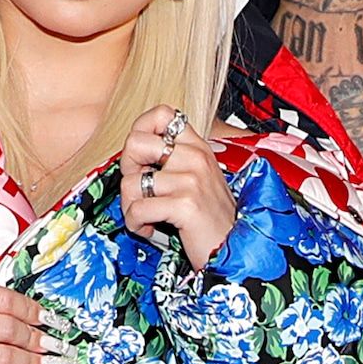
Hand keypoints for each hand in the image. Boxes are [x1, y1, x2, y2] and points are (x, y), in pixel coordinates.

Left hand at [120, 105, 235, 270]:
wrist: (236, 250)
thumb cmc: (211, 219)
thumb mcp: (197, 179)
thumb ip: (172, 161)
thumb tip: (132, 155)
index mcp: (198, 147)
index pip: (162, 113)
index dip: (140, 130)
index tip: (141, 158)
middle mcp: (195, 157)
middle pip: (135, 143)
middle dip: (127, 171)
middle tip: (140, 191)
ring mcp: (191, 179)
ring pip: (130, 182)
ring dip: (130, 206)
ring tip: (146, 217)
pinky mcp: (185, 205)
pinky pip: (137, 209)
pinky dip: (137, 224)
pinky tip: (151, 230)